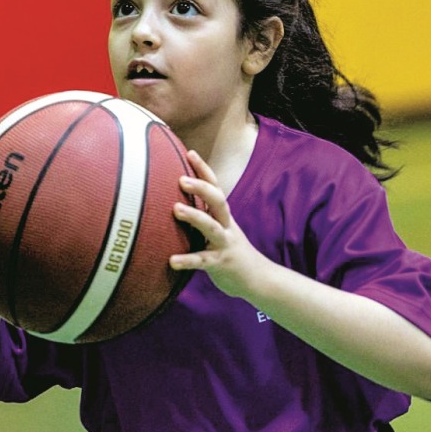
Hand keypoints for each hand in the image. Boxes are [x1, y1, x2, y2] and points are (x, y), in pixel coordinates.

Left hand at [170, 150, 270, 297]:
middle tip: (181, 179)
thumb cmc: (232, 252)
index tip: (190, 152)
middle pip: (218, 201)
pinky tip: (172, 261)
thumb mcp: (221, 230)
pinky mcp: (221, 264)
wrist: (258, 279)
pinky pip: (203, 261)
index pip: (216, 187)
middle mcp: (226, 226)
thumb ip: (205, 217)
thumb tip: (177, 203)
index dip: (204, 170)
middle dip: (201, 187)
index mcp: (225, 216)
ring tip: (176, 209)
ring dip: (195, 216)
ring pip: (212, 226)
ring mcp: (225, 244)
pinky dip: (188, 260)